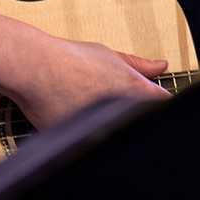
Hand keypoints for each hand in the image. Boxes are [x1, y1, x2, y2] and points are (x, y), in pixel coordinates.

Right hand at [9, 36, 168, 129]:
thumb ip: (138, 64)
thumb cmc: (70, 59)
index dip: (160, 105)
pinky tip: (78, 120)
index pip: (164, 105)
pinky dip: (89, 136)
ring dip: (110, 127)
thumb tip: (160, 65)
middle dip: (134, 116)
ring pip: (115, 135)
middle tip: (118, 107)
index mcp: (134, 90)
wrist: (35, 69)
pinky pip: (93, 144)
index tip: (152, 104)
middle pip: (140, 122)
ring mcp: (102, 130)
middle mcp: (122, 112)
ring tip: (90, 108)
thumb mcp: (109, 55)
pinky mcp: (82, 143)